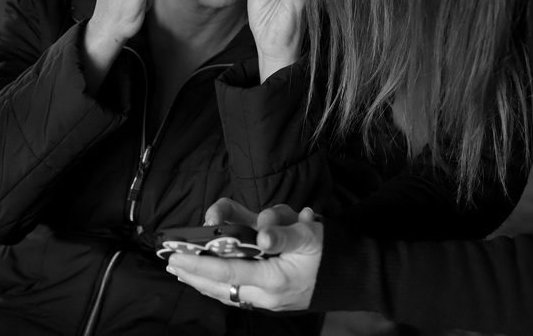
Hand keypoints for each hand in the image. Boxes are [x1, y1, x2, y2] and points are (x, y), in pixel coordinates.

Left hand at [167, 203, 322, 311]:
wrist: (361, 277)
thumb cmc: (335, 252)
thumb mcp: (311, 235)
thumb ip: (284, 233)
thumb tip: (261, 233)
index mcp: (274, 279)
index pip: (226, 272)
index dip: (198, 264)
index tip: (176, 257)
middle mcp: (269, 294)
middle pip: (222, 286)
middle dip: (194, 275)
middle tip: (171, 263)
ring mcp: (272, 299)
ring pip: (230, 292)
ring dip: (205, 281)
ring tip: (183, 273)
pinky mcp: (276, 297)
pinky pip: (242, 293)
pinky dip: (224, 285)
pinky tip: (211, 280)